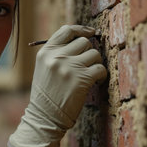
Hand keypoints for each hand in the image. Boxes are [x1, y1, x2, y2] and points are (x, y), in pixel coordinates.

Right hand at [8, 25, 106, 146]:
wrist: (44, 116)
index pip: (66, 30)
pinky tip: (96, 82)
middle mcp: (56, 56)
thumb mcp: (44, 68)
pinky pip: (101, 69)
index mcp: (45, 52)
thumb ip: (58, 53)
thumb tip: (83, 40)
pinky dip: (102, 75)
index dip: (82, 29)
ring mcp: (69, 67)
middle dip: (88, 53)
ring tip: (90, 75)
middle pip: (84, 42)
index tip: (91, 33)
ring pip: (94, 54)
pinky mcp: (81, 79)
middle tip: (87, 65)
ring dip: (96, 64)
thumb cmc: (46, 94)